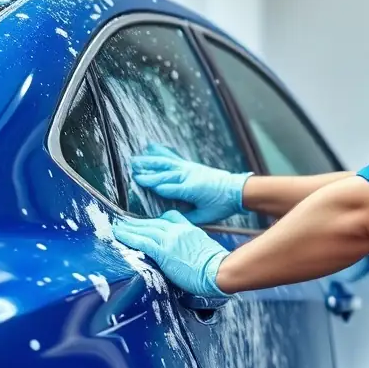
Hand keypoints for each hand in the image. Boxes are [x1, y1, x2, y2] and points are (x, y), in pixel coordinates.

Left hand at [112, 210, 229, 297]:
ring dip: (129, 228)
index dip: (157, 220)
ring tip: (117, 227)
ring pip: (145, 229)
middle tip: (125, 222)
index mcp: (189, 229)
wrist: (219, 270)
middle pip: (154, 222)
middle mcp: (178, 231)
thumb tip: (187, 255)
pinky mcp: (163, 251)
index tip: (148, 222)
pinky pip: (142, 241)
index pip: (170, 217)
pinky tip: (119, 234)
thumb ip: (193, 247)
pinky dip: (128, 236)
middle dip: (138, 222)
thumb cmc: (217, 266)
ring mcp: (170, 240)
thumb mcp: (206, 249)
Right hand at [130, 143, 251, 224]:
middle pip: (164, 174)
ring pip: (166, 163)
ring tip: (135, 159)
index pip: (167, 187)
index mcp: (191, 189)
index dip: (152, 185)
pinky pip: (173, 158)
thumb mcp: (205, 216)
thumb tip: (169, 220)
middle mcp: (188, 176)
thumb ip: (187, 218)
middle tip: (132, 172)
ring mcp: (189, 169)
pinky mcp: (190, 165)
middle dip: (148, 173)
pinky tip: (151, 147)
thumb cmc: (221, 206)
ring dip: (150, 161)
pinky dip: (161, 152)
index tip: (137, 184)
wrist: (236, 190)